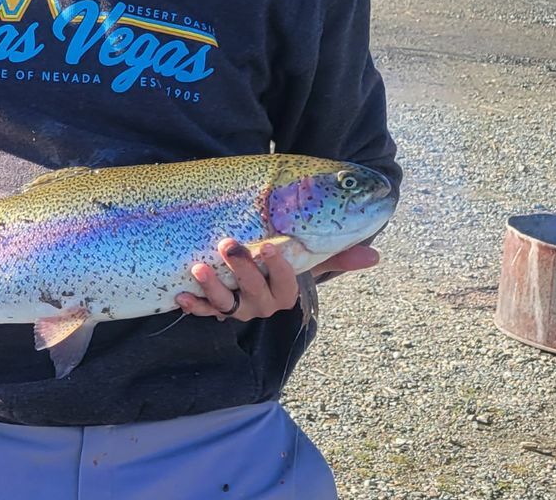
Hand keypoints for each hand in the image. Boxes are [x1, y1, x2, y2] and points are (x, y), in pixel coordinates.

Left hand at [175, 241, 379, 321]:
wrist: (262, 278)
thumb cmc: (288, 264)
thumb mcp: (312, 261)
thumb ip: (338, 258)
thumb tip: (375, 256)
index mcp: (285, 294)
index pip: (285, 284)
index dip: (277, 268)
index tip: (268, 245)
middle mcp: (263, 306)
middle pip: (253, 293)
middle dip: (240, 271)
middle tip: (229, 245)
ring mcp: (239, 309)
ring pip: (227, 306)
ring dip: (212, 289)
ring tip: (198, 268)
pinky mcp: (216, 308)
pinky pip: (204, 311)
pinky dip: (192, 305)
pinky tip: (180, 296)